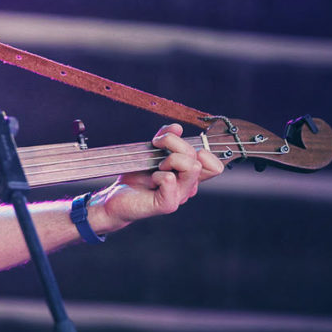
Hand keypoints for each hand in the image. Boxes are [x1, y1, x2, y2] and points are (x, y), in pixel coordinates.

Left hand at [89, 124, 224, 232]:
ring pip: (192, 168)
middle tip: (157, 149)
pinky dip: (158, 174)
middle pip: (200, 158)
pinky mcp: (167, 204)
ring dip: (170, 159)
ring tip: (156, 166)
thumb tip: (177, 127)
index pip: (214, 164)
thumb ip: (166, 139)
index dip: (202, 149)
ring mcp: (180, 196)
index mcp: (188, 175)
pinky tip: (150, 180)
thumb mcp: (152, 152)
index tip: (174, 144)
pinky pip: (170, 180)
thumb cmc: (136, 176)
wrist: (116, 198)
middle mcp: (188, 186)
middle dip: (176, 144)